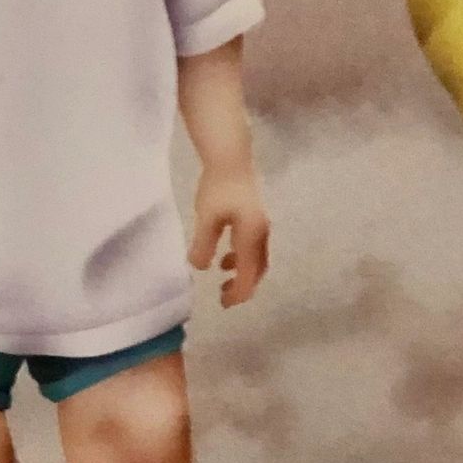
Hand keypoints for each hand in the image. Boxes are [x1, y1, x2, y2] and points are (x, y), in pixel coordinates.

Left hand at [190, 165, 269, 306]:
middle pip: (258, 270)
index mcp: (251, 237)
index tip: (223, 303)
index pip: (248, 274)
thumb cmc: (218, 188)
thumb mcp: (206, 218)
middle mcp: (261, 234)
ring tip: (223, 280)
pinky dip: (242, 259)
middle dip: (243, 286)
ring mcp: (261, 226)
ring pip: (257, 260)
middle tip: (224, 298)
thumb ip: (203, 245)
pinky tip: (225, 256)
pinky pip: (253, 248)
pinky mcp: (256, 219)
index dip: (238, 292)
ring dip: (243, 273)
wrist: (231, 159)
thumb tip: (200, 267)